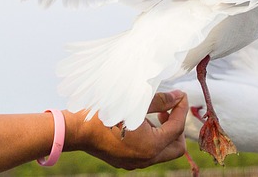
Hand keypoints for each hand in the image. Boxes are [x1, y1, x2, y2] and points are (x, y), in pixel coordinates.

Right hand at [64, 90, 187, 169]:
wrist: (76, 129)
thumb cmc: (104, 113)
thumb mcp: (135, 102)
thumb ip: (160, 100)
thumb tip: (177, 97)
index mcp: (151, 146)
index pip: (177, 127)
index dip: (181, 109)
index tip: (180, 96)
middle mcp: (145, 159)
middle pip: (175, 147)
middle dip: (176, 127)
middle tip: (168, 110)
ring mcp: (134, 162)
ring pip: (161, 151)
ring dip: (163, 133)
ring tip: (153, 114)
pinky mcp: (124, 161)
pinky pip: (146, 153)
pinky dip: (150, 140)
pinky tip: (139, 124)